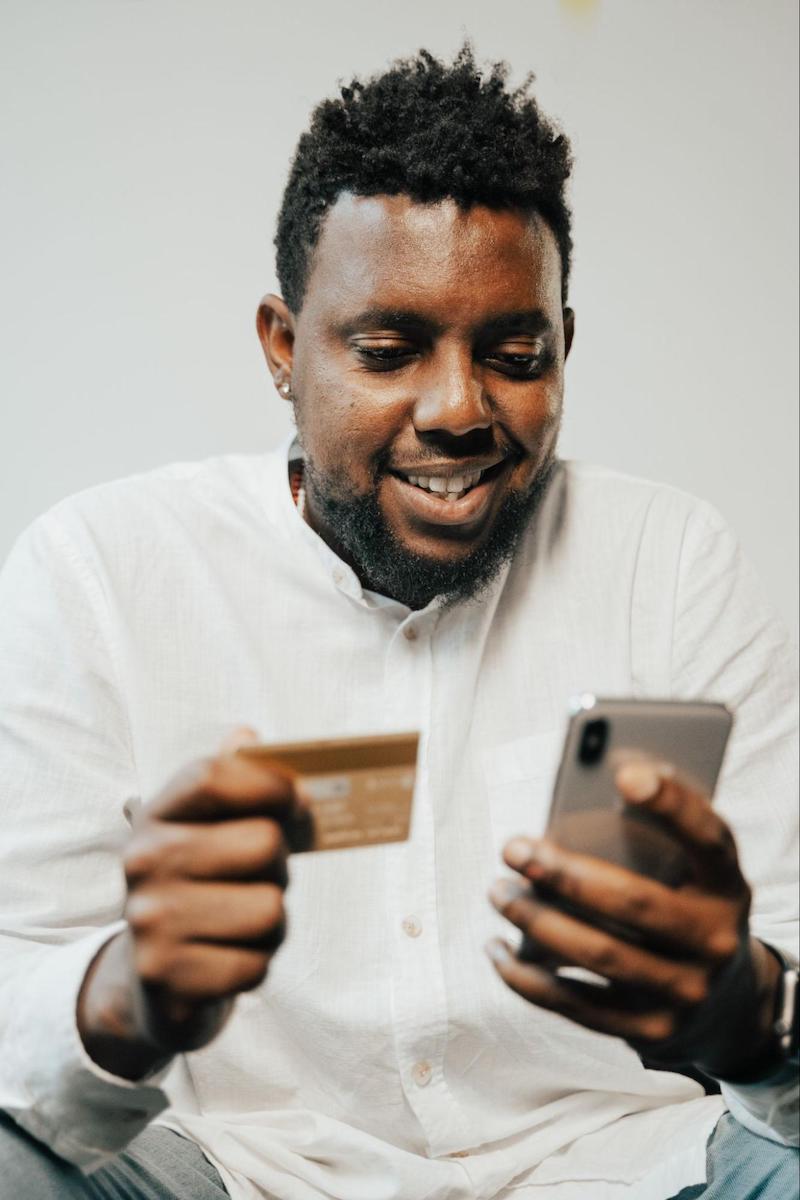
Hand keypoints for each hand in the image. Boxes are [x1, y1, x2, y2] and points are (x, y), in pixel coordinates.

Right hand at [78, 728, 307, 1075]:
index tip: (297, 800)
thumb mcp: (203, 831)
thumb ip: (231, 780)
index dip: (270, 782)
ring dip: (271, 921)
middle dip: (279, 865)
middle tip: (256, 878)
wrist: (148, 980)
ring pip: (270, 908)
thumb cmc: (199, 888)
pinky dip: (255, 964)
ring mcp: (150, 923)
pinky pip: (257, 963)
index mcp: (155, 816)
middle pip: (263, 842)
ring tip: (239, 923)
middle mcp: (143, 863)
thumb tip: (247, 736)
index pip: (214, 775)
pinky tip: (225, 959)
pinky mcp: (168, 980)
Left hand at [486, 761, 780, 1080]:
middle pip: (634, 903)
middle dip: (563, 874)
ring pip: (599, 955)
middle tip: (512, 849)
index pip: (708, 839)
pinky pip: (578, 1005)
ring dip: (536, 921)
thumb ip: (653, 837)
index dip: (672, 805)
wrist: (726, 1004)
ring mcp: (686, 992)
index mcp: (726, 886)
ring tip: (498, 892)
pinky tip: (497, 950)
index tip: (624, 773)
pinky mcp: (652, 1030)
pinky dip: (527, 978)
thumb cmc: (685, 907)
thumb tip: (580, 798)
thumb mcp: (692, 873)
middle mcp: (715, 941)